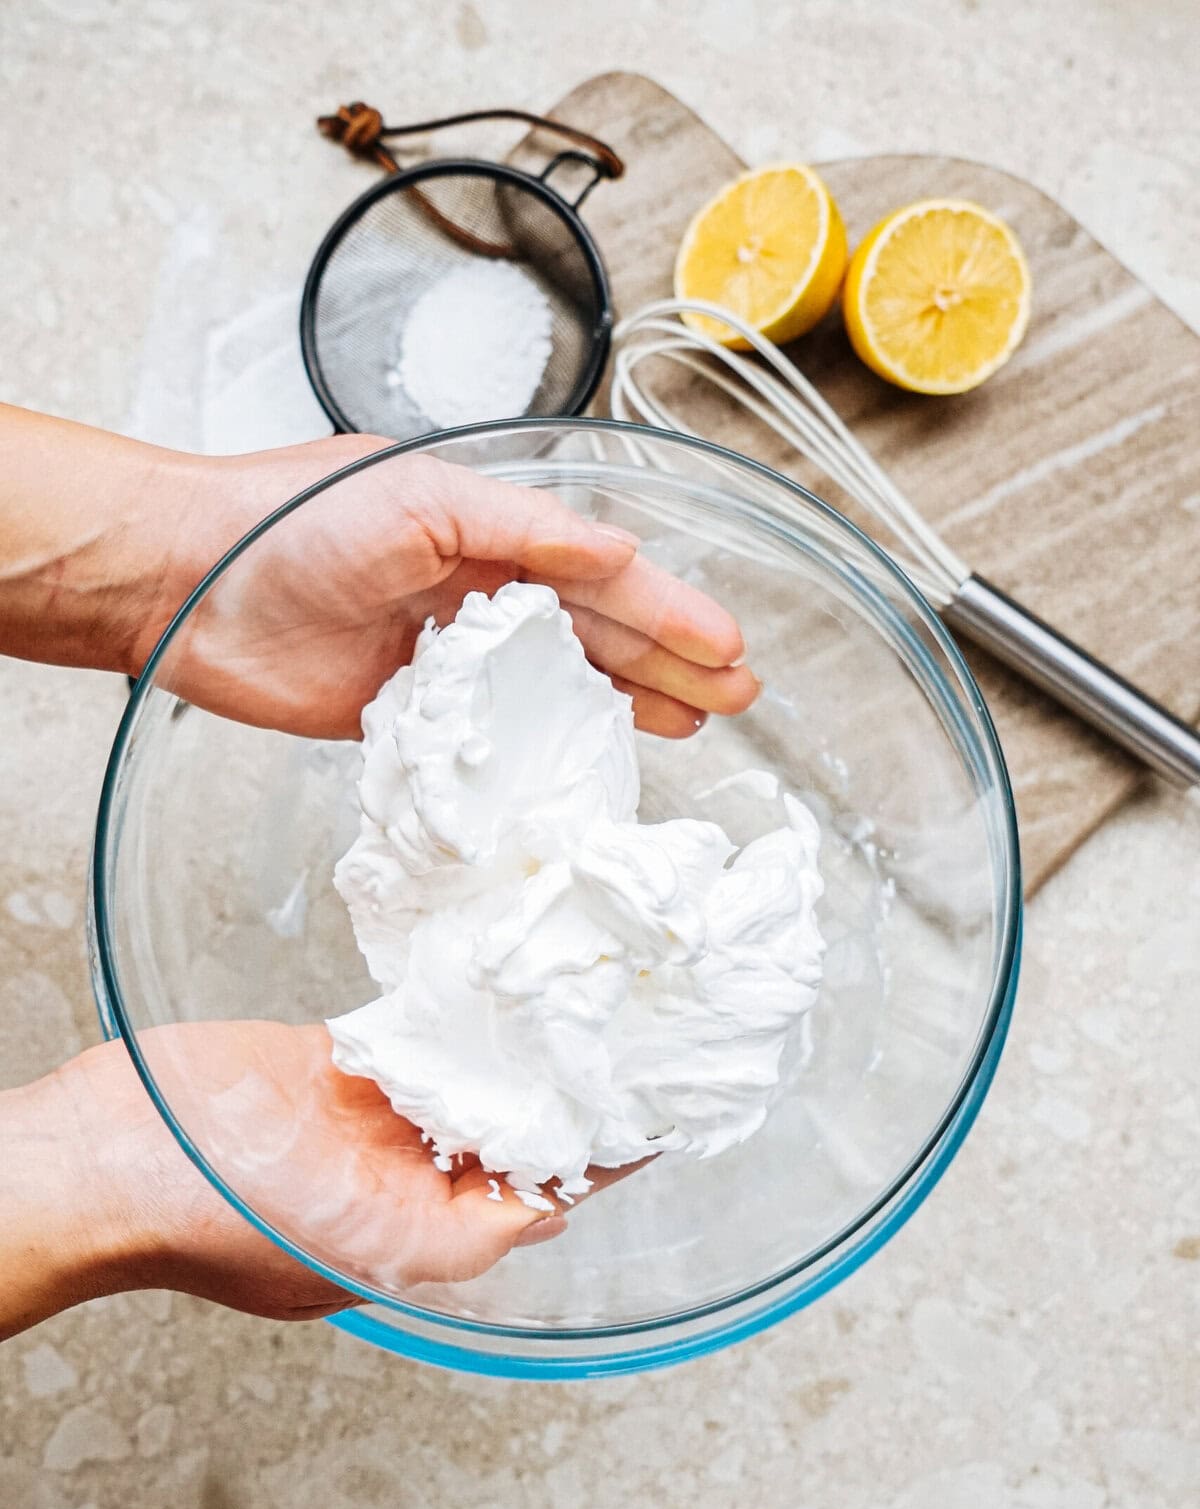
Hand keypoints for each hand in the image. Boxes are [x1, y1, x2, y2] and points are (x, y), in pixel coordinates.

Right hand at [1, 1024, 626, 1336]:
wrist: (117, 1156)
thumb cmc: (230, 1221)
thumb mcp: (373, 1250)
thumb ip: (471, 1234)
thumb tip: (551, 1220)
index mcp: (424, 1235)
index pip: (539, 1192)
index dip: (602, 1154)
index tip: (663, 1106)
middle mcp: (408, 1178)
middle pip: (515, 1130)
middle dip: (573, 1089)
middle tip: (640, 1030)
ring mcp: (372, 1117)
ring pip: (473, 1076)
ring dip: (524, 1045)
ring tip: (592, 995)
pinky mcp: (336, 1062)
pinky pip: (415, 1035)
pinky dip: (460, 1013)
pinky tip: (505, 979)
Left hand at [148, 437, 759, 739]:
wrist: (185, 582)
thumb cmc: (289, 520)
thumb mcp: (419, 500)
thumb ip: (523, 531)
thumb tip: (618, 551)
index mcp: (487, 530)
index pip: (601, 575)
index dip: (669, 613)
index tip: (727, 648)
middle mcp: (475, 593)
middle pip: (594, 634)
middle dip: (669, 664)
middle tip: (737, 697)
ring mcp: (444, 661)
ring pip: (555, 688)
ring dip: (625, 705)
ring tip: (694, 727)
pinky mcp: (405, 719)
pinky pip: (491, 740)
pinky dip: (542, 752)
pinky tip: (592, 764)